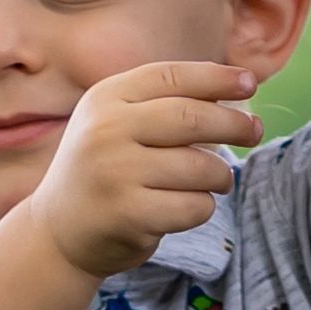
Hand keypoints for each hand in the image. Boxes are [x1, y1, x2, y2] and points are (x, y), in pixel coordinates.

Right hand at [32, 58, 255, 275]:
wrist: (56, 232)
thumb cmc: (106, 170)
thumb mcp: (118, 123)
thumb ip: (165, 103)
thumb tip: (240, 88)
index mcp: (105, 98)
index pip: (172, 76)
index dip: (217, 78)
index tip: (249, 85)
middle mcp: (105, 131)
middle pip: (192, 118)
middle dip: (234, 124)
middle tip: (254, 132)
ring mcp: (114, 173)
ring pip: (200, 167)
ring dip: (220, 176)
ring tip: (215, 180)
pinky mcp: (127, 215)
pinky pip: (193, 206)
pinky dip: (202, 208)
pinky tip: (185, 208)